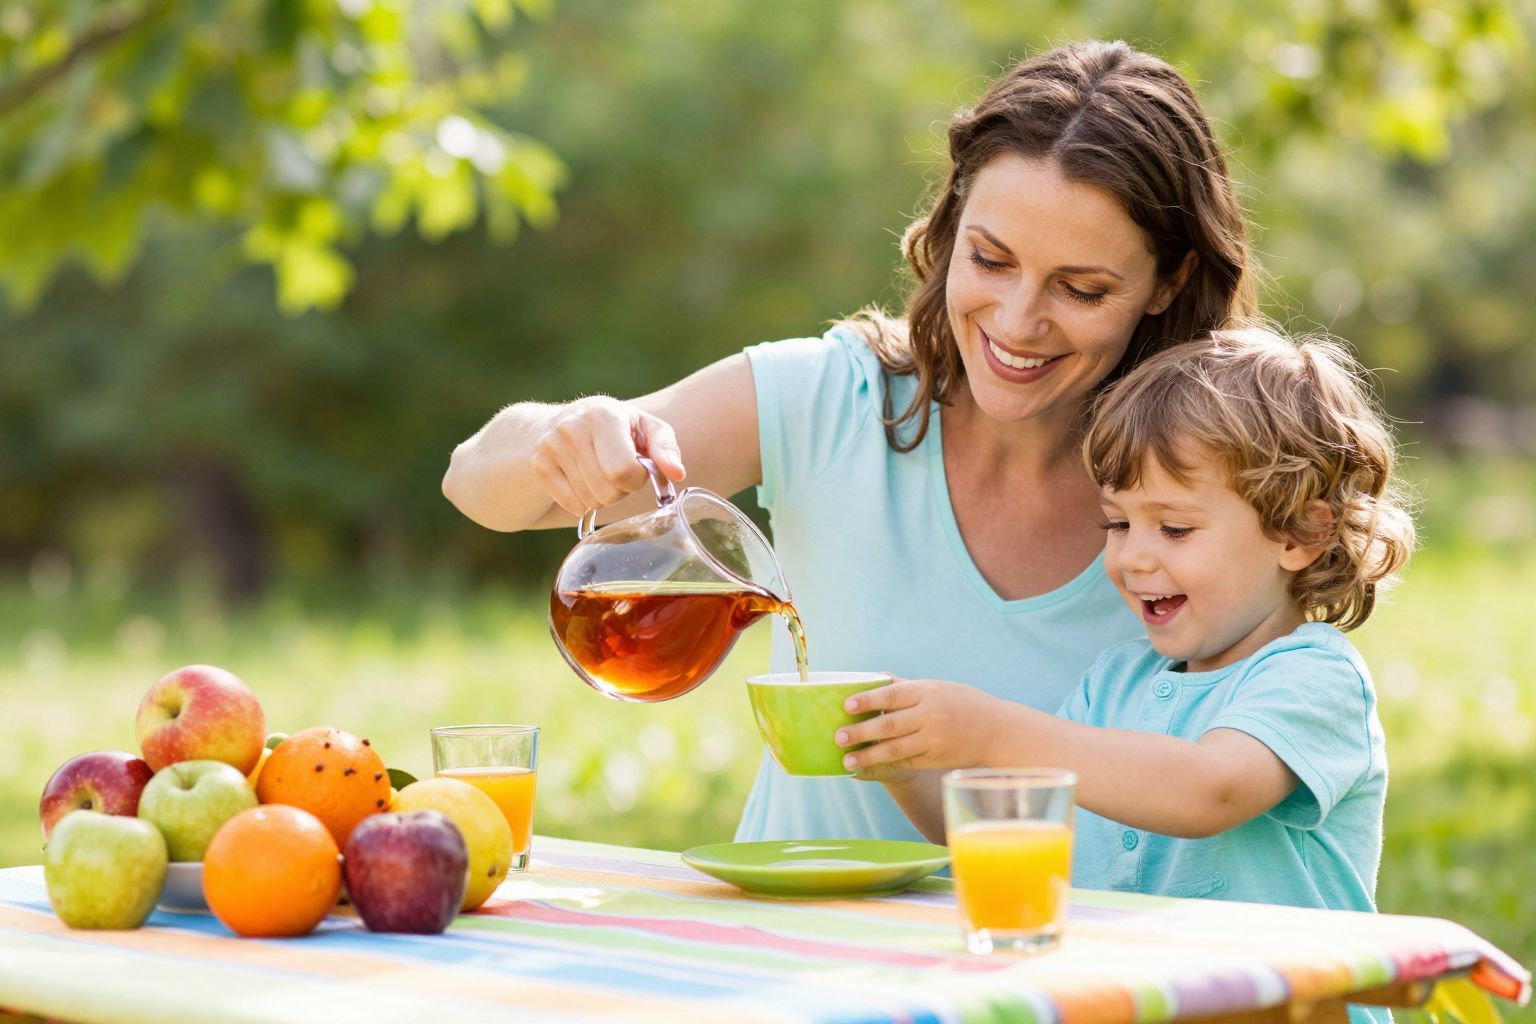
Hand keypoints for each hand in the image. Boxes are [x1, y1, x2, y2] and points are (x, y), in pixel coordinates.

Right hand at [529, 396, 685, 516]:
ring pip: (590, 501)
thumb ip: (665, 448)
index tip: (637, 468)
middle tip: (618, 474)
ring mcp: (551, 446)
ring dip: (603, 497)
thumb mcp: (647, 428)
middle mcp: (572, 428)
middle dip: (620, 491)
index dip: (637, 478)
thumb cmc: (620, 428)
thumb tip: (677, 473)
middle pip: (606, 490)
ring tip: (601, 474)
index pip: (623, 471)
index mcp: (603, 415)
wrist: (568, 420)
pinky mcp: (539, 465)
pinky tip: (584, 481)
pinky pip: (572, 506)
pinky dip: (584, 503)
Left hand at [836, 679, 1000, 773]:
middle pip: (890, 725)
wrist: (998, 730)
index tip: (847, 705)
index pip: (892, 695)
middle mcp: (930, 715)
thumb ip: (907, 686)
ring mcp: (933, 739)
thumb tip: (876, 677)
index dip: (868, 700)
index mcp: (928, 692)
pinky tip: (867, 769)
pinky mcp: (935, 758)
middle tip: (839, 737)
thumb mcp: (938, 687)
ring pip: (896, 749)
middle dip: (862, 732)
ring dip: (869, 756)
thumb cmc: (964, 704)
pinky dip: (885, 766)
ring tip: (847, 761)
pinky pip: (905, 762)